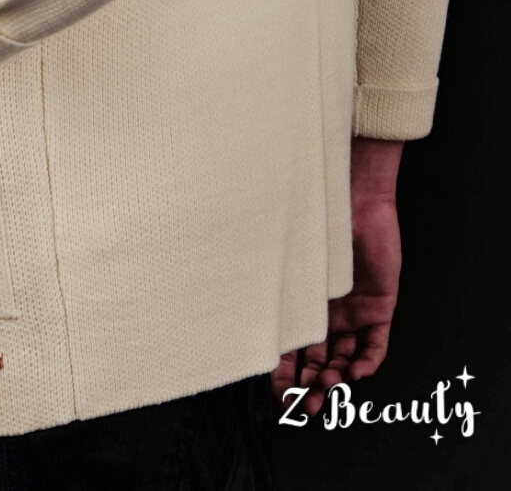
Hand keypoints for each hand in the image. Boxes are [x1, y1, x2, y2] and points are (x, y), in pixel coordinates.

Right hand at [271, 137, 403, 417]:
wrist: (348, 193)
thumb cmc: (309, 219)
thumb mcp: (283, 261)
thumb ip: (265, 289)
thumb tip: (220, 314)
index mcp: (299, 305)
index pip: (291, 353)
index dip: (286, 379)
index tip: (281, 400)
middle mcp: (325, 313)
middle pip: (317, 363)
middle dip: (312, 388)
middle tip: (308, 406)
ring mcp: (353, 310)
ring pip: (345, 359)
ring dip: (337, 379)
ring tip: (330, 387)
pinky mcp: (378, 304)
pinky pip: (376, 344)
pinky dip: (367, 363)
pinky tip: (355, 372)